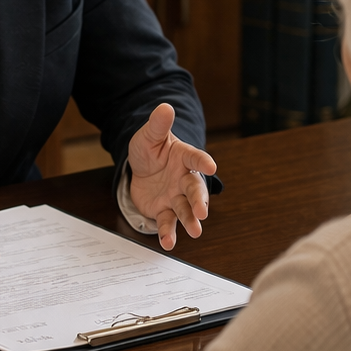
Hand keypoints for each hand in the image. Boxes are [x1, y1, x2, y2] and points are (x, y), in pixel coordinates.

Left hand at [128, 103, 217, 250]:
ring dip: (190, 220)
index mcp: (183, 157)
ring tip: (195, 231)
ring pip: (185, 209)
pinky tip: (168, 243)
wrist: (139, 169)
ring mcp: (175, 196)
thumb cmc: (149, 150)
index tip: (211, 167)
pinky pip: (168, 222)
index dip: (203, 162)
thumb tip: (165, 107)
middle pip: (194, 190)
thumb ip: (158, 124)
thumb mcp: (149, 135)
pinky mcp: (164, 210)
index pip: (196, 158)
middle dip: (200, 200)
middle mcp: (183, 179)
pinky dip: (168, 233)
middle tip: (203, 211)